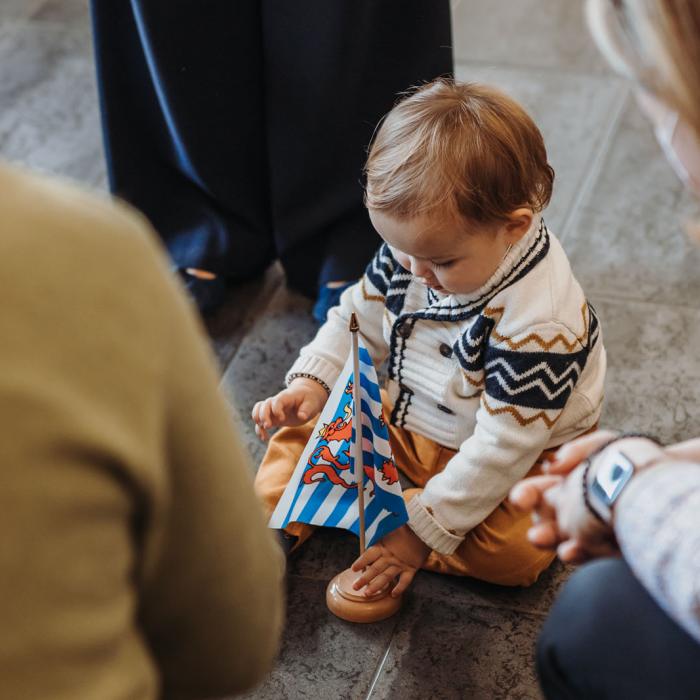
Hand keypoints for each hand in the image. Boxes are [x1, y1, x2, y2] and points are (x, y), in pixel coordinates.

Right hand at [251, 378, 326, 440]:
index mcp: (286, 397)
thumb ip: (306, 409)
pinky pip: (261, 420)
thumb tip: (301, 416)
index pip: (276, 401)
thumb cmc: (309, 399)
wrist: (305, 395)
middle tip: (268, 426)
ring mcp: (273, 409)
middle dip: (263, 416)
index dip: (276, 410)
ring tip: (263, 435)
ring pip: (258, 410)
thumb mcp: (312, 403)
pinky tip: (264, 437)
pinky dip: (259, 429)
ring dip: (258, 421)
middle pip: (264, 405)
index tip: (282, 419)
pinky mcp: (273, 417)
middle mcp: (277, 401)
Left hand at [351, 525, 430, 597]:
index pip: (368, 555)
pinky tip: (393, 595)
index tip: (353, 569)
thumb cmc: (407, 527)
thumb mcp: (391, 529)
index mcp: (383, 545)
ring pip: (386, 577)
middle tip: (355, 587)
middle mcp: (390, 556)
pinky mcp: (412, 568)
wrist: (425, 528)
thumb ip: (381, 536)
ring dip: (376, 586)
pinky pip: (404, 581)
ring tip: (367, 594)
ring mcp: (400, 563)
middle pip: (374, 569)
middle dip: (364, 579)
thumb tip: (370, 529)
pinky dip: (399, 588)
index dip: (360, 562)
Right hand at [510, 433, 665, 563]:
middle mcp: (568, 510)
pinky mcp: (602, 546)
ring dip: (551, 545)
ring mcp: (584, 530)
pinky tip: (571, 551)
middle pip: (544, 523)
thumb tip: (551, 466)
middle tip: (537, 535)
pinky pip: (584, 554)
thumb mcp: (600, 445)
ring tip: (548, 546)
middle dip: (539, 530)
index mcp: (561, 486)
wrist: (656, 482)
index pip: (534, 492)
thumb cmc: (625, 460)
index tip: (520, 500)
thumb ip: (575, 450)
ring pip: (559, 542)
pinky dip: (575, 554)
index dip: (524, 496)